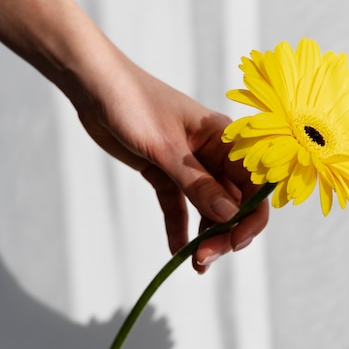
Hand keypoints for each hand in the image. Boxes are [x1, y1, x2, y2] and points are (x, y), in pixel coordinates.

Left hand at [69, 56, 268, 272]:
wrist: (94, 85)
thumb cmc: (133, 102)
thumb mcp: (166, 147)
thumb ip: (197, 183)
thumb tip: (230, 216)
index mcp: (225, 139)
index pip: (255, 182)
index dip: (252, 214)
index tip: (236, 241)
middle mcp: (214, 153)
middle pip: (234, 200)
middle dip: (226, 232)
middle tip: (206, 258)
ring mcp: (191, 164)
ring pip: (209, 207)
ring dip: (206, 235)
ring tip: (195, 262)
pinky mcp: (166, 172)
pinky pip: (180, 205)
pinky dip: (180, 228)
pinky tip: (177, 251)